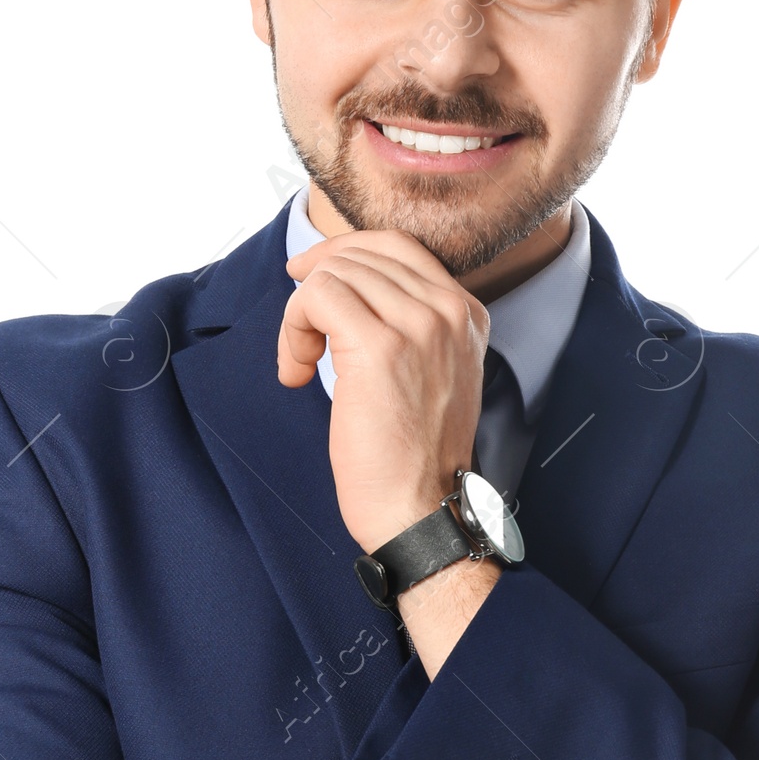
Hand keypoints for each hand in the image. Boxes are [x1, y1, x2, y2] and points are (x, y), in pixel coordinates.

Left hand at [279, 229, 488, 553]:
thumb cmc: (413, 458)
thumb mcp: (430, 376)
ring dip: (299, 317)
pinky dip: (292, 329)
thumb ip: (408, 327)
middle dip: (315, 290)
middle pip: (361, 255)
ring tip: (301, 363)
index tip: (306, 279)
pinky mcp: (380, 346)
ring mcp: (419, 324)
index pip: (397, 248)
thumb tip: (341, 287)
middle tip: (301, 342)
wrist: (421, 511)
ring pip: (334, 273)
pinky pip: (317, 297)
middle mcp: (449, 311)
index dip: (341, 255)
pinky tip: (296, 371)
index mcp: (466, 314)